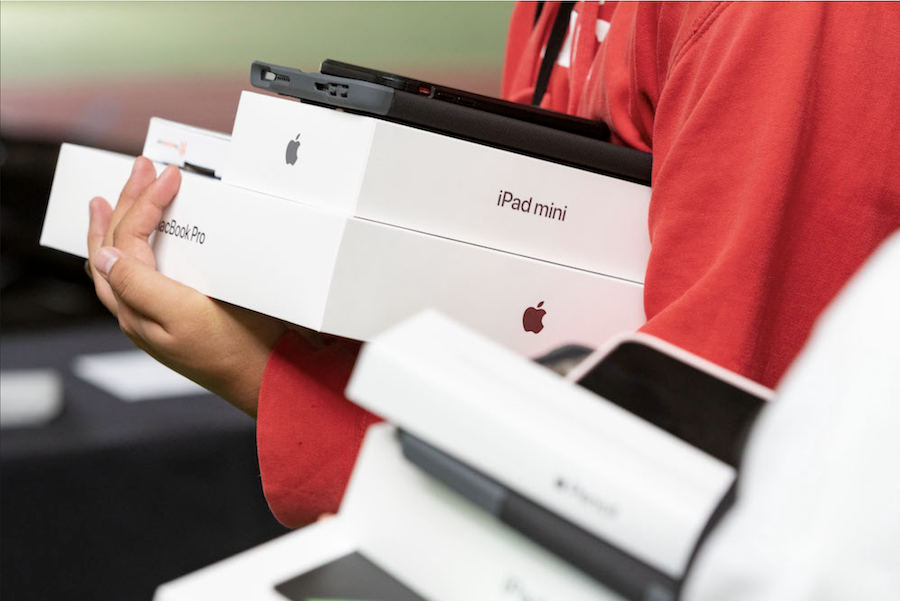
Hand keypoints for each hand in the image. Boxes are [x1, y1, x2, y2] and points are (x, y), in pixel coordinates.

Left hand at [87, 157, 286, 416]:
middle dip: (124, 204)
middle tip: (138, 170)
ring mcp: (159, 316)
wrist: (270, 379)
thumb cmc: (235, 353)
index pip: (126, 241)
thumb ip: (140, 286)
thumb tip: (105, 257)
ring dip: (118, 227)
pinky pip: (144, 276)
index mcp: (138, 309)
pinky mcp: (181, 317)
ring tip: (112, 203)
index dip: (143, 203)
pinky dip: (136, 250)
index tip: (167, 175)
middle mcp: (141, 313)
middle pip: (115, 249)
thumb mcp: (185, 315)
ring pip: (122, 264)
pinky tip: (141, 246)